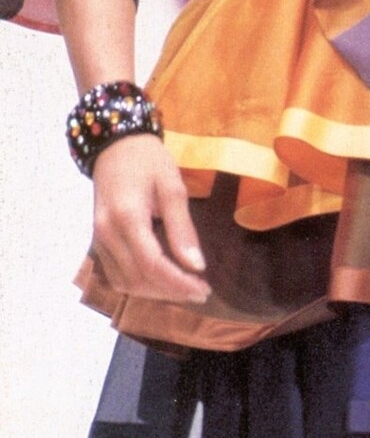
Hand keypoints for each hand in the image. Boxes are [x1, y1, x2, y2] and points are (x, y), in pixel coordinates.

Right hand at [91, 134, 209, 304]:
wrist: (115, 145)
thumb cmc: (148, 160)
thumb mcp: (172, 186)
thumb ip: (182, 227)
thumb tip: (196, 265)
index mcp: (126, 217)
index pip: (152, 264)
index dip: (179, 283)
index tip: (204, 289)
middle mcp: (107, 233)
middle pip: (137, 278)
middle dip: (170, 291)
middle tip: (200, 291)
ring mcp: (99, 239)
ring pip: (124, 282)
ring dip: (155, 292)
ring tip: (184, 288)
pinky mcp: (98, 241)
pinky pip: (116, 274)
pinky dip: (140, 283)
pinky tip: (161, 280)